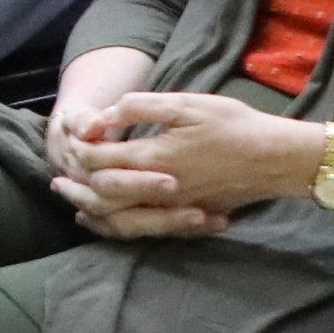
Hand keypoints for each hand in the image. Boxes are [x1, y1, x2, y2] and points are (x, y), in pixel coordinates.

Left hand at [48, 90, 322, 238]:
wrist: (276, 159)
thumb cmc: (234, 125)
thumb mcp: (187, 104)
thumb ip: (143, 108)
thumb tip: (108, 114)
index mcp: (154, 157)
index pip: (100, 160)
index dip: (80, 150)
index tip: (70, 141)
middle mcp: (157, 189)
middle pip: (102, 196)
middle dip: (76, 188)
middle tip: (57, 184)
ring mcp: (172, 207)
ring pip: (120, 219)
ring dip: (94, 212)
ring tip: (75, 207)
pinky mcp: (187, 216)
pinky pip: (144, 228)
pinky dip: (120, 225)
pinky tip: (111, 221)